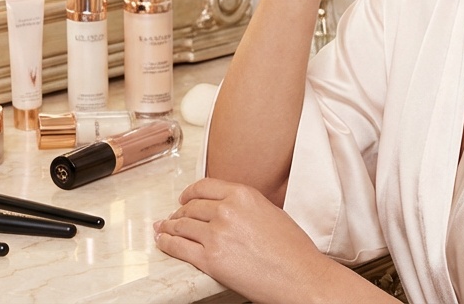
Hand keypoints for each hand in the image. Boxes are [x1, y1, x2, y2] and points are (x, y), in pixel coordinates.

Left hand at [155, 178, 377, 303]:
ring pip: (182, 226)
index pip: (205, 187)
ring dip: (169, 227)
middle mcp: (226, 211)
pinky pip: (179, 248)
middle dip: (179, 212)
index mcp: (243, 195)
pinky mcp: (210, 259)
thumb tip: (229, 210)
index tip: (184, 198)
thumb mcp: (271, 212)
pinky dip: (167, 243)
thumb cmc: (294, 250)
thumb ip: (246, 207)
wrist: (301, 277)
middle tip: (173, 217)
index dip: (189, 193)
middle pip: (191, 207)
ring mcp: (216, 235)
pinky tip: (163, 242)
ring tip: (163, 229)